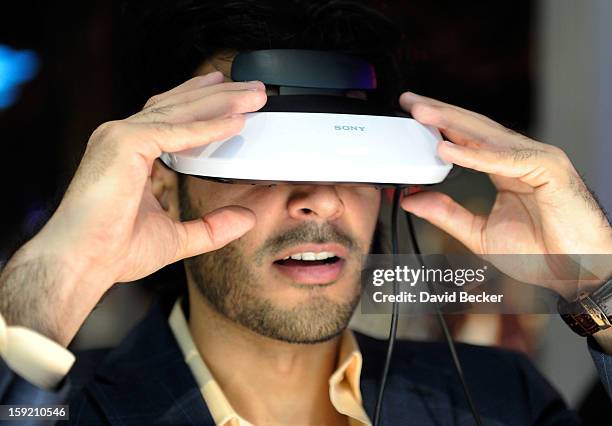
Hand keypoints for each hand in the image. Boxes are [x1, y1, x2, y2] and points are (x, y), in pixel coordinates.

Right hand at [0, 71, 266, 344]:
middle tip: (254, 89)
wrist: (82, 262)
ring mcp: (120, 135)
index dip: (200, 103)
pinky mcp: (125, 143)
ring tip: (254, 95)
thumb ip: (212, 227)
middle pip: (179, 106)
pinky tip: (236, 121)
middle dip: (220, 96)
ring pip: (181, 111)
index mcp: (129, 153)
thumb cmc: (114, 250)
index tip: (227, 94)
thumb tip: (246, 218)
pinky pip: (177, 131)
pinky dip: (209, 126)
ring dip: (222, 101)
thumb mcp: (177, 236)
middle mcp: (122, 137)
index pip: (169, 117)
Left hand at [399, 92, 611, 299]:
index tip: (412, 117)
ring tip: (421, 114)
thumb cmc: (541, 253)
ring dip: (451, 123)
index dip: (440, 126)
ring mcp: (537, 159)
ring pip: (487, 136)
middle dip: (440, 113)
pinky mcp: (549, 169)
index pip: (469, 139)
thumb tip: (412, 199)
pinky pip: (504, 160)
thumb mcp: (479, 233)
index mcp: (506, 168)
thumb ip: (446, 214)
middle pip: (474, 128)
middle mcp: (521, 157)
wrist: (578, 272)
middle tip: (409, 101)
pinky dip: (474, 155)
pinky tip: (446, 149)